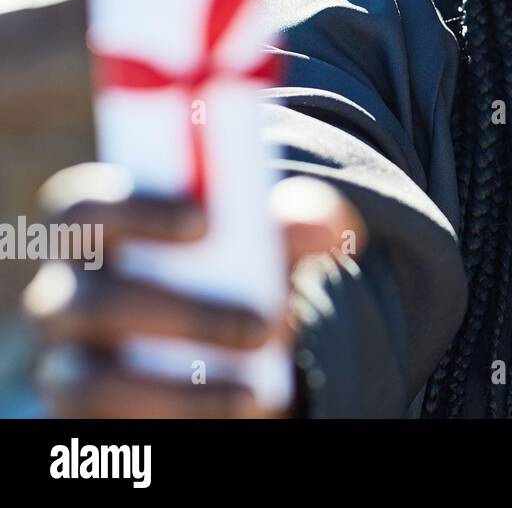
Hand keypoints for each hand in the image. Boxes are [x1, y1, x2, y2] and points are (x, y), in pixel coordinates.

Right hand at [21, 162, 365, 417]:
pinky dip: (177, 421)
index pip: (83, 210)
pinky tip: (234, 412)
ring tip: (253, 393)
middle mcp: (63, 298)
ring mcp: (66, 362)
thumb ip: (297, 221)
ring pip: (93, 383)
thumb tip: (323, 226)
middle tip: (263, 324)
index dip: (133, 210)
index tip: (205, 221)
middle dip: (182, 315)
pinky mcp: (82, 414)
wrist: (218, 343)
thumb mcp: (264, 239)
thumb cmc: (230, 268)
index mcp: (92, 235)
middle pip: (93, 302)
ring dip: (177, 391)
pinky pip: (108, 428)